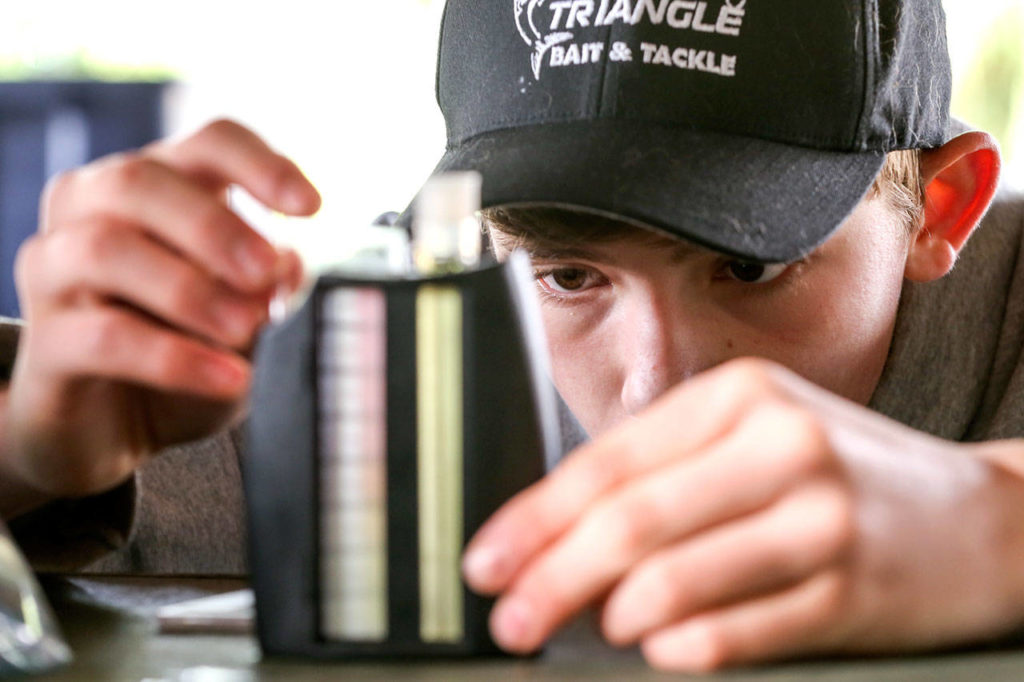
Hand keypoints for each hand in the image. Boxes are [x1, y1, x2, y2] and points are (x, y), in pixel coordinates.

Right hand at [0, 119, 318, 509]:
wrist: (117, 433)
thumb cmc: (185, 353)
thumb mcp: (246, 319)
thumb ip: (267, 286)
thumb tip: (289, 263)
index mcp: (158, 187)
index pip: (208, 143)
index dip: (261, 165)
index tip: (313, 208)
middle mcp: (93, 209)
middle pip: (140, 180)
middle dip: (214, 226)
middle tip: (268, 274)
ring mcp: (56, 271)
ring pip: (106, 247)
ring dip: (190, 288)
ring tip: (248, 327)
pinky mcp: (44, 343)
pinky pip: (104, 335)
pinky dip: (175, 356)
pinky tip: (228, 377)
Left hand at [462, 358, 1023, 670]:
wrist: (983, 518)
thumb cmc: (843, 474)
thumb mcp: (756, 438)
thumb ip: (666, 470)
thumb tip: (554, 532)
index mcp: (739, 396)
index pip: (608, 461)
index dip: (534, 518)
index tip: (485, 561)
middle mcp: (779, 444)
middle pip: (630, 519)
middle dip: (550, 575)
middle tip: (508, 616)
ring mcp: (820, 517)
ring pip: (677, 575)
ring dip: (610, 612)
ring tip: (584, 627)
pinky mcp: (851, 590)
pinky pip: (742, 628)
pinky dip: (684, 645)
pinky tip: (656, 648)